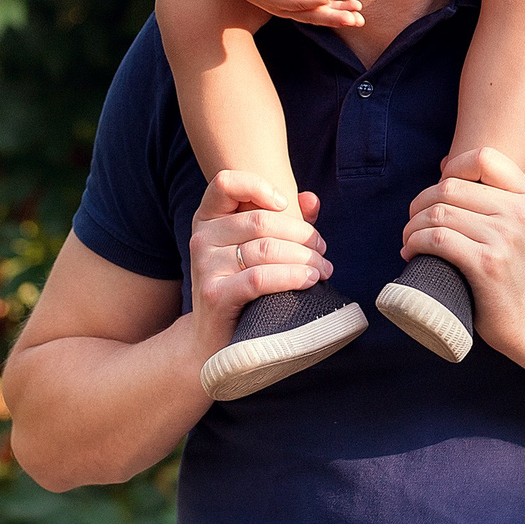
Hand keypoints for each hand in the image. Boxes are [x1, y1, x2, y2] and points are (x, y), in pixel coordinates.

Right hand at [188, 170, 332, 355]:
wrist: (213, 340)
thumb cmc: (242, 287)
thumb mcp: (256, 249)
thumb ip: (283, 220)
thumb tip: (311, 200)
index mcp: (208, 218)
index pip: (226, 183)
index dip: (258, 186)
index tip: (285, 204)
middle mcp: (201, 238)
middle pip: (261, 222)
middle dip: (302, 234)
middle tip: (322, 249)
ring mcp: (205, 267)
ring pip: (266, 249)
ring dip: (305, 257)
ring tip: (323, 268)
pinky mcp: (215, 295)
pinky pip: (261, 278)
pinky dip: (293, 276)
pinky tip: (310, 280)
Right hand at [218, 0, 363, 27]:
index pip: (297, 1)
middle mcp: (285, 9)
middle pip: (311, 15)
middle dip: (333, 17)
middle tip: (353, 19)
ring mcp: (295, 10)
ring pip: (319, 17)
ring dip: (339, 17)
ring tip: (359, 19)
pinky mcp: (303, 7)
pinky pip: (322, 12)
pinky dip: (338, 12)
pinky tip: (357, 13)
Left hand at [400, 148, 524, 379]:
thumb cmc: (517, 273)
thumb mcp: (520, 226)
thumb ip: (493, 197)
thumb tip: (444, 166)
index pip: (483, 158)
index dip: (452, 167)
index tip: (438, 189)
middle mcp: (519, 213)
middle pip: (450, 187)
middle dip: (421, 203)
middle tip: (414, 223)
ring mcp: (504, 238)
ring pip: (438, 213)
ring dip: (412, 226)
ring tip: (409, 240)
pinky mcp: (486, 264)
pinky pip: (437, 238)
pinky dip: (415, 243)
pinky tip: (411, 253)